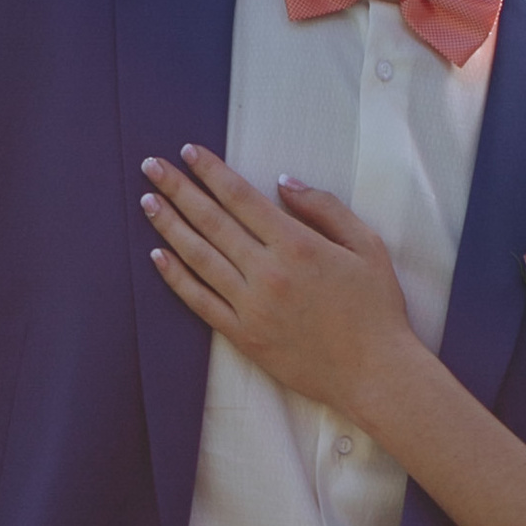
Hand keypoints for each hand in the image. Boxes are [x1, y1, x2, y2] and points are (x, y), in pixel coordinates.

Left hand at [142, 149, 414, 419]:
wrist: (373, 372)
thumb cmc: (376, 307)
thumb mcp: (367, 245)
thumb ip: (325, 208)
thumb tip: (284, 182)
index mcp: (297, 244)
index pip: (241, 197)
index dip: (212, 171)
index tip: (189, 153)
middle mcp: (267, 272)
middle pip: (211, 221)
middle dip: (178, 189)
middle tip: (151, 166)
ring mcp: (251, 306)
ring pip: (199, 258)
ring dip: (169, 226)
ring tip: (148, 202)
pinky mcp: (243, 335)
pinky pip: (200, 301)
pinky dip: (176, 277)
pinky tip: (157, 256)